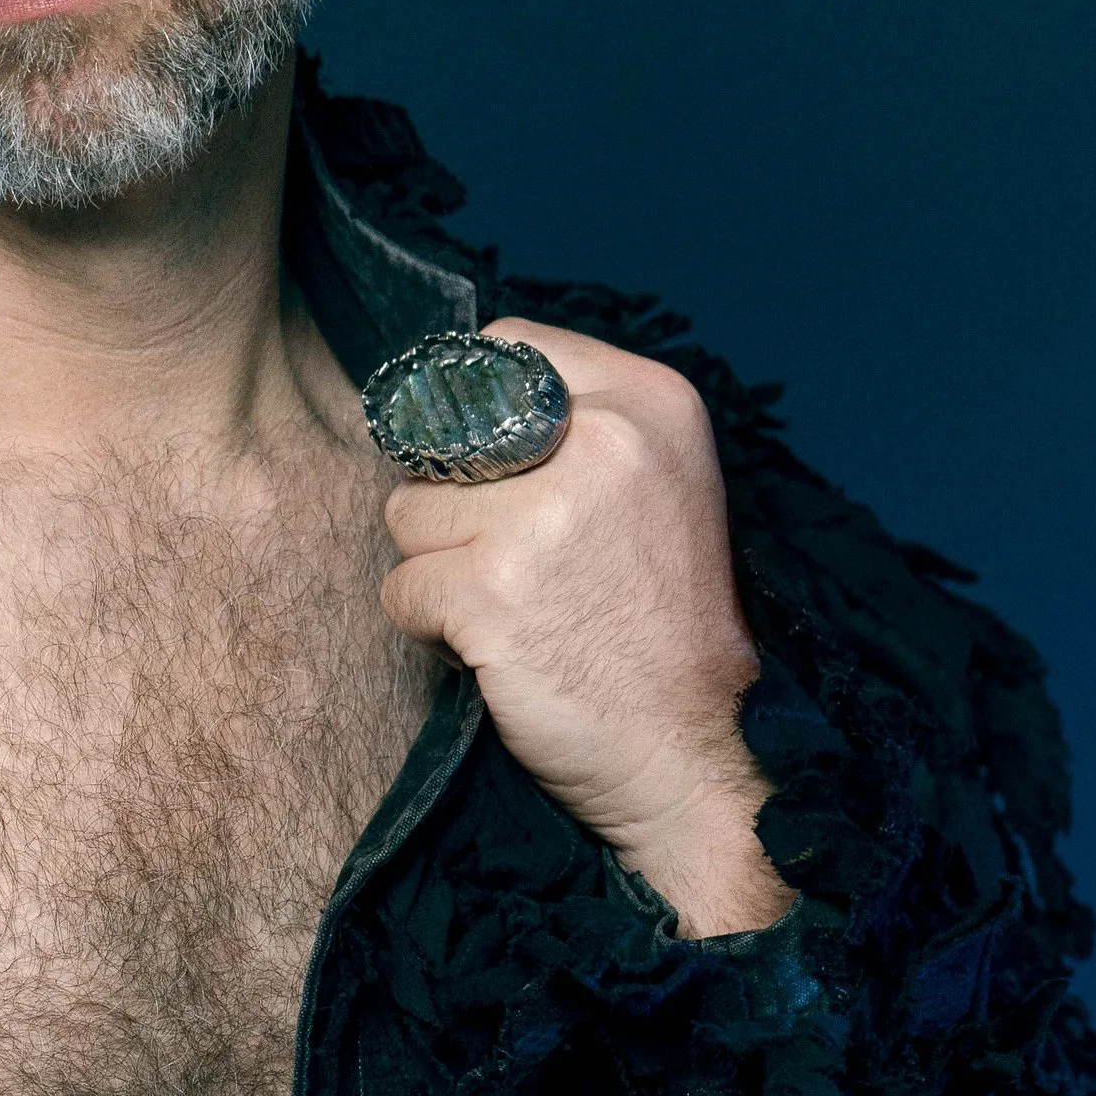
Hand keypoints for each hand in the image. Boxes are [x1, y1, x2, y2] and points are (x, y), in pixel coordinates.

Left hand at [378, 322, 796, 935]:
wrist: (694, 750)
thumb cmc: (663, 629)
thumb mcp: (658, 490)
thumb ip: (580, 429)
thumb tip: (453, 397)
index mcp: (650, 402)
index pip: (507, 346)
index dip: (477, 412)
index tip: (494, 472)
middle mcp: (602, 442)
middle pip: (444, 439)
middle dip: (456, 508)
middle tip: (518, 569)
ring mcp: (543, 516)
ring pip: (408, 513)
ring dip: (438, 571)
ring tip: (510, 611)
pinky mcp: (492, 590)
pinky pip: (402, 589)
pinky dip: (430, 628)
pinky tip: (494, 650)